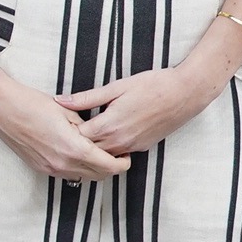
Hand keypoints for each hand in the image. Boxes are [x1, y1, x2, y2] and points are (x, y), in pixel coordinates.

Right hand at [0, 73, 129, 183]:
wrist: (1, 108)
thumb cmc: (31, 104)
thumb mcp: (67, 111)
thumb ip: (87, 127)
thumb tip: (100, 135)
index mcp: (73, 148)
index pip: (109, 165)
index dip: (123, 162)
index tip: (126, 154)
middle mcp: (63, 163)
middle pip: (99, 175)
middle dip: (112, 167)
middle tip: (117, 153)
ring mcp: (50, 168)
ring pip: (84, 177)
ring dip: (95, 169)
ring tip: (98, 153)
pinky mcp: (40, 167)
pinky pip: (68, 174)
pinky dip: (78, 168)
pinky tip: (78, 153)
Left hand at [56, 61, 222, 160]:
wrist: (186, 93)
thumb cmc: (152, 85)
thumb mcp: (116, 87)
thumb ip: (87, 98)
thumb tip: (60, 100)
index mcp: (109, 125)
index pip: (76, 137)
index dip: (64, 131)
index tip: (55, 123)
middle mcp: (119, 141)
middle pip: (87, 151)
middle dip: (74, 143)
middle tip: (60, 134)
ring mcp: (132, 147)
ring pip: (102, 156)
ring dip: (90, 150)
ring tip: (77, 138)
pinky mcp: (142, 148)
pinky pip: (118, 155)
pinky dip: (106, 151)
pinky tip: (99, 140)